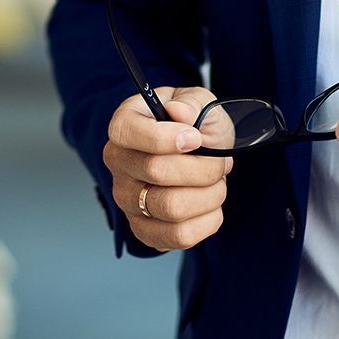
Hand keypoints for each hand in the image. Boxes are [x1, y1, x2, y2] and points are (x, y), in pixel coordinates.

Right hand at [103, 86, 232, 250]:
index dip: (165, 137)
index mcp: (124, 124)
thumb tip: (180, 112)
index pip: (129, 132)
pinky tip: (212, 203)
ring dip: (209, 194)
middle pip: (156, 172)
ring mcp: (127, 200)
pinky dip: (207, 220)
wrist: (201, 153)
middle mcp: (118, 163)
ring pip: (171, 207)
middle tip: (220, 161)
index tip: (196, 138)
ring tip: (218, 182)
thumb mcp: (200, 102)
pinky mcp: (144, 230)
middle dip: (202, 167)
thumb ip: (192, 102)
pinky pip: (178, 236)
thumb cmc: (196, 124)